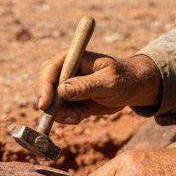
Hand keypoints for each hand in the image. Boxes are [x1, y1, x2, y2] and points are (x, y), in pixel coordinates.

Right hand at [34, 51, 161, 124]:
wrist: (132, 88)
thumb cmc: (123, 79)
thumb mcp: (108, 82)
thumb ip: (86, 85)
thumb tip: (62, 90)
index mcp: (73, 58)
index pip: (49, 70)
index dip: (44, 87)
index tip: (45, 106)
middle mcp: (65, 70)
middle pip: (44, 86)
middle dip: (51, 105)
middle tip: (70, 117)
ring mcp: (66, 85)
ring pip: (50, 103)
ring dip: (63, 114)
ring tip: (84, 115)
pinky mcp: (70, 99)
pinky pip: (59, 112)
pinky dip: (68, 117)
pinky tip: (84, 115)